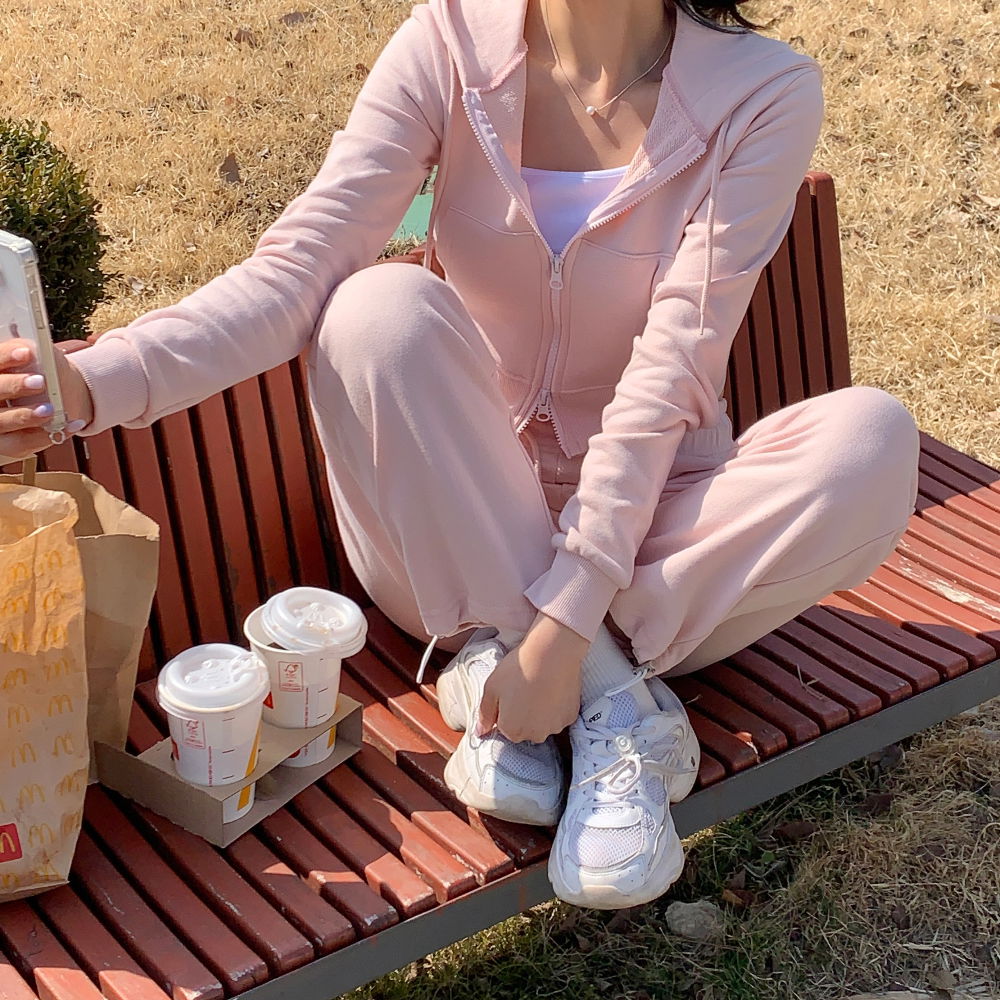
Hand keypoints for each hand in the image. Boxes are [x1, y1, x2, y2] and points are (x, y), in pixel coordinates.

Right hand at [0, 338, 94, 459]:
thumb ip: (32, 354)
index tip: (27, 353)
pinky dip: (49, 435)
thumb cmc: (38, 375)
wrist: (52, 399)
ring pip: (3, 421)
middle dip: (14, 386)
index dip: (7, 357)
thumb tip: (33, 352)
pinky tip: (72, 424)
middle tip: (40, 382)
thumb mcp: (37, 360)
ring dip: (27, 415)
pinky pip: (24, 443)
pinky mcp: (8, 444)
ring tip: (50, 410)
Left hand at [476, 612, 587, 743]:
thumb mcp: (491, 688)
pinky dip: (556, 707)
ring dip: (540, 713)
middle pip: (525, 730)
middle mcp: (534, 735)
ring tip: (539, 688)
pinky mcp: (570, 717)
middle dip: (522, 715)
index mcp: (512, 731)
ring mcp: (554, 727)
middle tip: (524, 690)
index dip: (505, 710)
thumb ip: (484, 714)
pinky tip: (552, 689)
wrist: (551, 653)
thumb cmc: (518, 669)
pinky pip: (559, 717)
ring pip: (543, 724)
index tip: (510, 693)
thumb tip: (480, 732)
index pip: (505, 728)